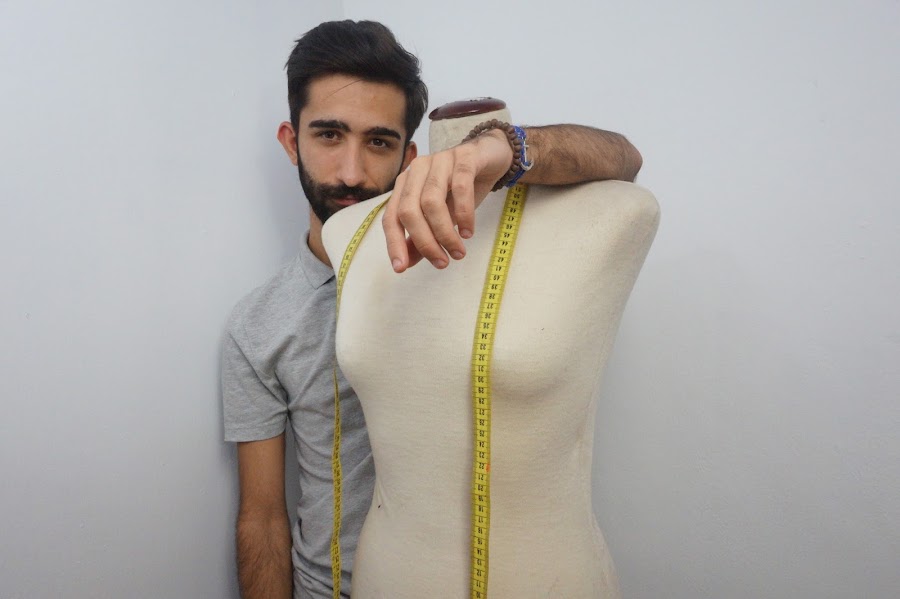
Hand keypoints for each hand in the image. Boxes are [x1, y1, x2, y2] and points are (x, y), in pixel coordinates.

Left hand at [382, 130, 512, 272]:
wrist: (491, 156)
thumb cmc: (462, 188)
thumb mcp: (442, 216)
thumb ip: (422, 236)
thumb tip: (407, 262)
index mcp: (406, 184)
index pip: (391, 216)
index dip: (394, 243)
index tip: (401, 268)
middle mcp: (418, 170)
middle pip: (409, 210)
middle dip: (424, 241)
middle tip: (442, 262)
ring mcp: (440, 161)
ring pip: (432, 201)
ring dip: (445, 232)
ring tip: (458, 252)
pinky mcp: (464, 157)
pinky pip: (461, 186)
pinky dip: (464, 213)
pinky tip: (468, 232)